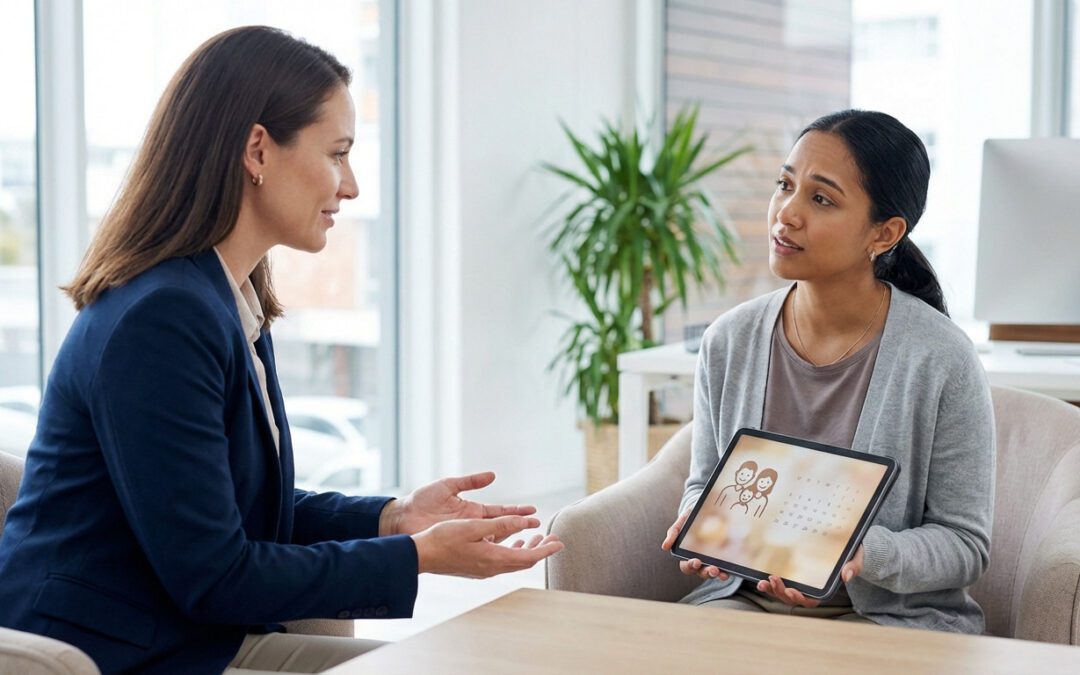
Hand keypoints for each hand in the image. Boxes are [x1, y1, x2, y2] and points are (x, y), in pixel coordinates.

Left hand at [379, 471, 535, 536]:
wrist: (402, 518)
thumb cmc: (422, 501)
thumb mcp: (448, 485)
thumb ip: (470, 481)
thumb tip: (493, 475)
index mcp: (472, 510)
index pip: (500, 512)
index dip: (517, 512)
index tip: (533, 511)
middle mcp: (472, 525)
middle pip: (503, 527)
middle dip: (521, 527)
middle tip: (540, 528)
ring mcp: (466, 537)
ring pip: (496, 540)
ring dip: (513, 540)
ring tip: (530, 541)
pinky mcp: (458, 546)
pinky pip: (482, 548)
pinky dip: (495, 549)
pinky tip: (508, 551)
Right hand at [412, 515, 564, 577]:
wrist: (421, 555)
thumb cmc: (444, 538)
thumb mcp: (475, 526)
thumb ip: (502, 525)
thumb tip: (526, 523)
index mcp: (494, 558)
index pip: (529, 557)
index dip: (547, 550)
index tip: (560, 542)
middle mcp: (492, 568)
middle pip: (525, 561)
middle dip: (541, 549)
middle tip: (553, 539)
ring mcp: (484, 569)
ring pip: (514, 561)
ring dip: (528, 549)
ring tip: (537, 537)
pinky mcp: (477, 567)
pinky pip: (503, 560)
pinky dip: (514, 550)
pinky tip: (512, 541)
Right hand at [661, 510, 728, 581]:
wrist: (706, 511)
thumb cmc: (689, 519)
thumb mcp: (680, 524)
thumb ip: (672, 533)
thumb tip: (664, 547)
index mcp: (686, 556)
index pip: (686, 566)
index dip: (690, 566)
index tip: (696, 561)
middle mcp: (699, 561)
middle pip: (701, 572)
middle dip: (706, 573)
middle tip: (712, 569)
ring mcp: (711, 560)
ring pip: (712, 573)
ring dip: (716, 574)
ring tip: (720, 572)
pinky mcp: (722, 558)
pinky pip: (724, 568)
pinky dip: (726, 572)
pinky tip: (728, 572)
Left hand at [755, 545, 863, 607]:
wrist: (847, 543)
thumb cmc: (852, 553)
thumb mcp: (856, 558)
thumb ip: (853, 566)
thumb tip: (846, 576)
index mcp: (824, 589)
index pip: (811, 600)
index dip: (801, 599)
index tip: (793, 591)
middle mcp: (810, 588)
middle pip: (792, 598)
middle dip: (780, 592)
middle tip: (773, 580)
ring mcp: (800, 581)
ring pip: (782, 592)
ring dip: (772, 590)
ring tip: (762, 583)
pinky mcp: (792, 572)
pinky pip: (779, 581)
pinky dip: (769, 582)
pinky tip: (760, 578)